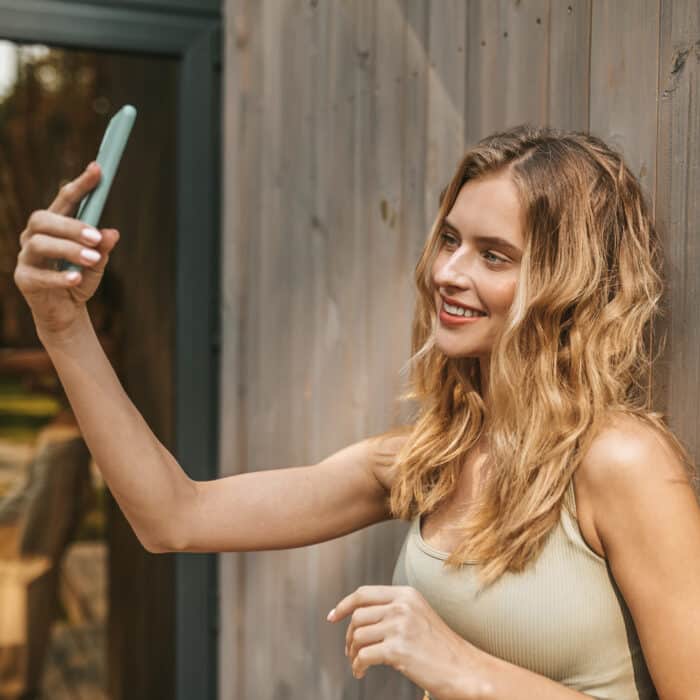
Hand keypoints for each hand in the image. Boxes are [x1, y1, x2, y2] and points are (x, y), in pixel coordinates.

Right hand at [14, 161, 120, 335]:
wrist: (66, 312)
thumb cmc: (80, 281)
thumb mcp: (97, 263)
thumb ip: (102, 248)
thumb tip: (112, 233)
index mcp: (53, 226)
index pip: (64, 200)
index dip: (80, 185)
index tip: (98, 169)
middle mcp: (34, 236)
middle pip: (43, 218)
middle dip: (71, 225)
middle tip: (96, 237)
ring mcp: (26, 257)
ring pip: (38, 243)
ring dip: (68, 249)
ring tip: (93, 260)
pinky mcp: (24, 280)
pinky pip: (38, 275)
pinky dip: (59, 277)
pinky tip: (76, 279)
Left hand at [327, 585, 487, 699]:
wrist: (465, 669)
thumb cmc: (441, 647)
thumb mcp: (418, 615)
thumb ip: (393, 609)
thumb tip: (359, 615)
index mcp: (406, 594)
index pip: (364, 593)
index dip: (344, 605)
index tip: (332, 617)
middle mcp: (402, 605)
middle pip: (357, 616)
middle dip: (348, 635)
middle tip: (350, 650)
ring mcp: (400, 626)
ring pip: (358, 636)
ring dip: (353, 652)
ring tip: (358, 663)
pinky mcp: (398, 650)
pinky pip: (363, 656)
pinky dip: (358, 666)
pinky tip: (361, 672)